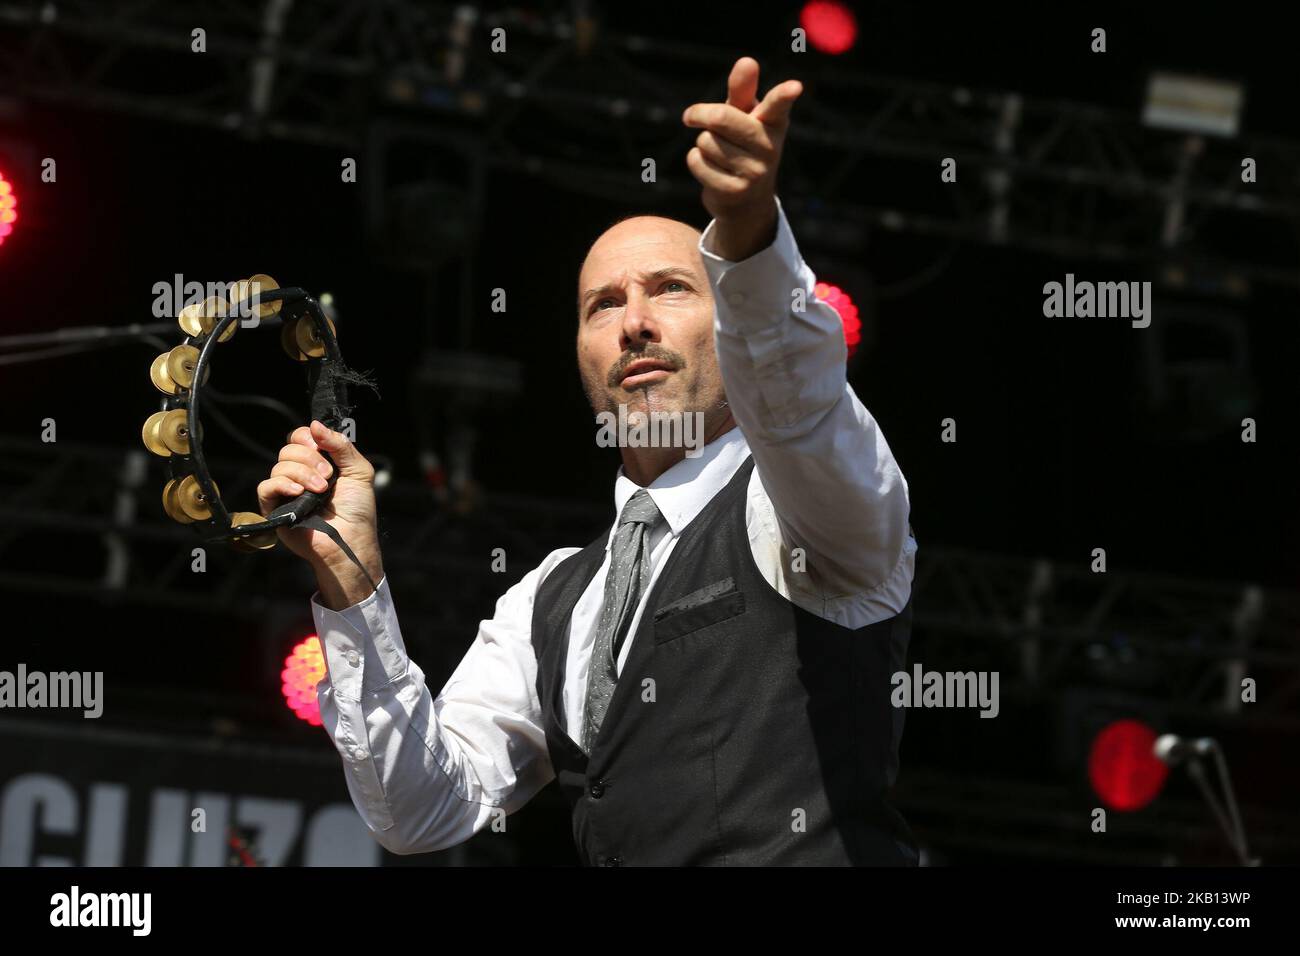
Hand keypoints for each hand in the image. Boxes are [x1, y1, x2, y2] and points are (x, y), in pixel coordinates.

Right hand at [256, 420, 380, 580]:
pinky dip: (282, 484)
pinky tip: (299, 492)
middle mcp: (300, 474)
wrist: (351, 539)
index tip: (322, 448)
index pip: (300, 438)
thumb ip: (341, 446)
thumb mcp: (359, 471)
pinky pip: (266, 486)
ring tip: (321, 491)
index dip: (308, 438)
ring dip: (303, 474)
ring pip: (280, 465)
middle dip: (310, 458)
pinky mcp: (275, 508)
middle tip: (328, 476)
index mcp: (318, 463)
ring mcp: (286, 491)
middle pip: (289, 449)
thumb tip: (316, 424)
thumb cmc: (357, 510)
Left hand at [682, 56, 802, 259]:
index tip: (795, 87)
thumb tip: (747, 60)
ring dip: (703, 144)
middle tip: (692, 116)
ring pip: (706, 141)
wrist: (746, 201)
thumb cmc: (743, 145)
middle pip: (721, 118)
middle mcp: (770, 148)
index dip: (785, 94)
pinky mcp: (734, 191)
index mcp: (774, 123)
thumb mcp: (744, 116)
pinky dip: (696, 161)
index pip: (778, 105)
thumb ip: (742, 90)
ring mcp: (754, 172)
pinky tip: (711, 169)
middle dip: (700, 114)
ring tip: (718, 153)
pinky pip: (698, 161)